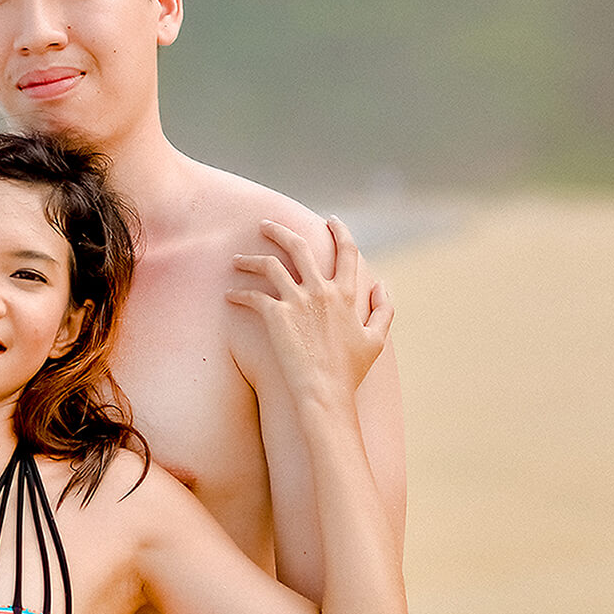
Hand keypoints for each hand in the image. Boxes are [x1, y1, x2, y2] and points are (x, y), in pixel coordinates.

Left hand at [229, 217, 392, 399]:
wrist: (324, 393)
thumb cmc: (350, 371)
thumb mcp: (376, 339)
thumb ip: (384, 309)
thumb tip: (383, 284)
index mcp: (347, 294)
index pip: (346, 251)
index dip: (340, 231)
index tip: (331, 220)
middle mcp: (321, 291)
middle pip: (298, 246)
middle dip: (279, 230)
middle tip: (265, 224)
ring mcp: (297, 301)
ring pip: (268, 265)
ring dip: (249, 259)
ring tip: (237, 259)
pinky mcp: (275, 316)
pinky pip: (252, 295)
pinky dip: (238, 293)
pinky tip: (229, 295)